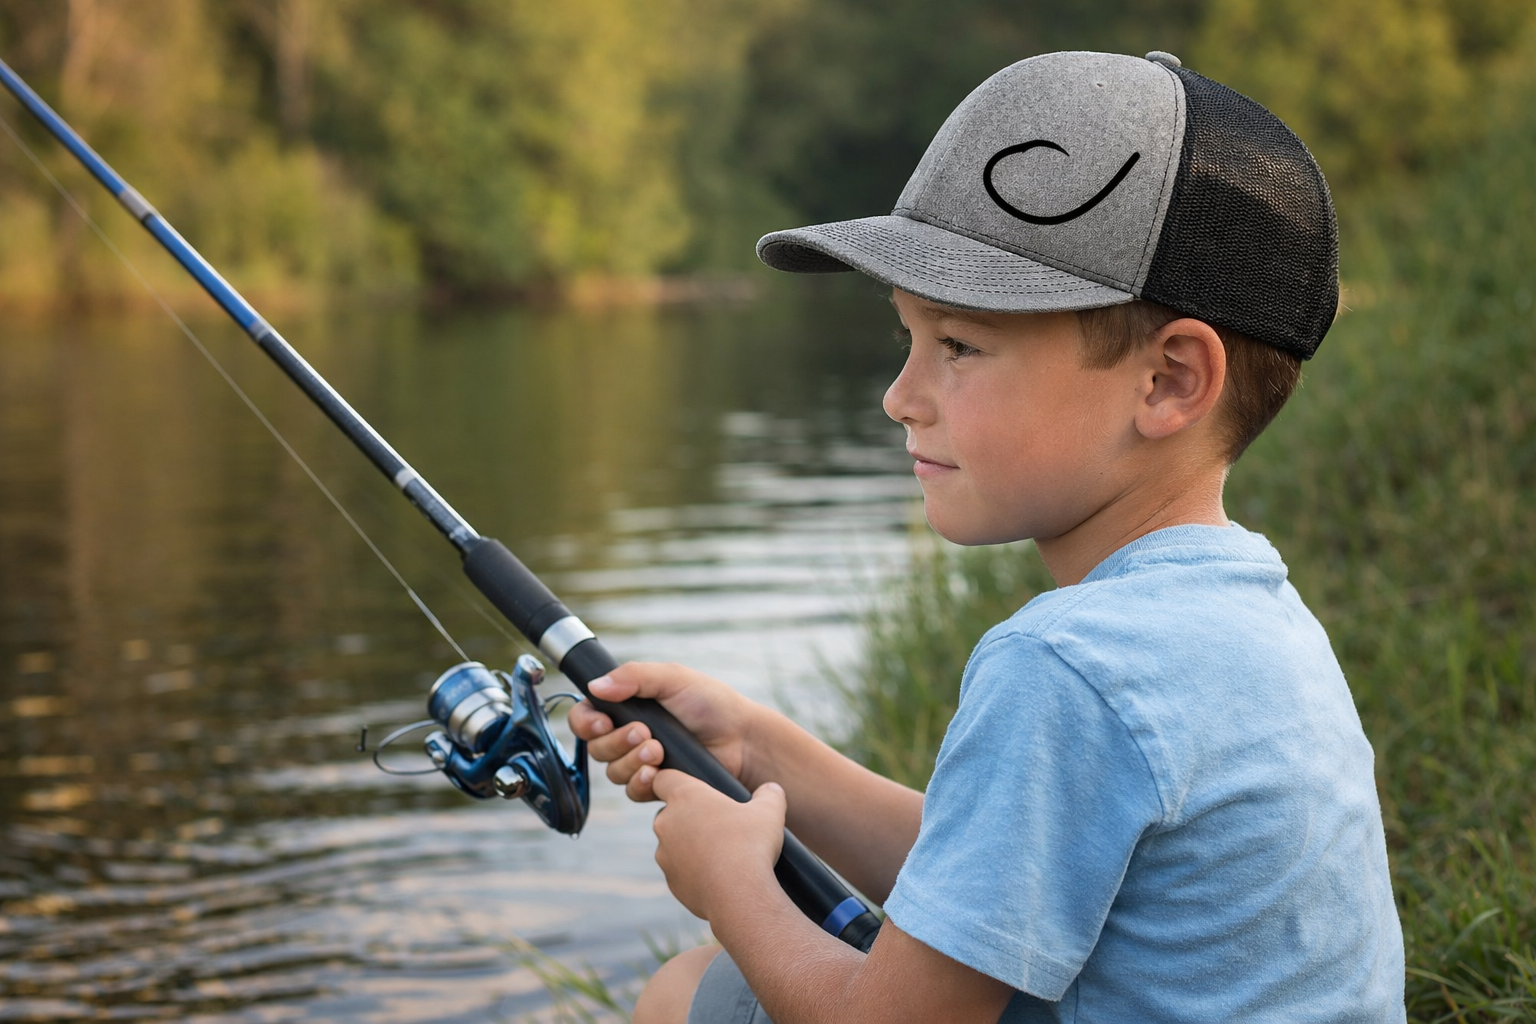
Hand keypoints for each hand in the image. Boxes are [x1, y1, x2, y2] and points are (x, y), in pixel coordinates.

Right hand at [569, 662, 757, 800]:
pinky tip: (658, 773)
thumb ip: (634, 677)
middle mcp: (630, 735)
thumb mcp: (673, 678)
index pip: (587, 716)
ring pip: (613, 772)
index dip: (585, 722)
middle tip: (644, 734)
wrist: (743, 741)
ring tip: (658, 751)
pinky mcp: (657, 786)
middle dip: (616, 742)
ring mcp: (643, 762)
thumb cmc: (712, 704)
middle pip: (596, 748)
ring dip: (631, 761)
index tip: (602, 722)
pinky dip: (641, 782)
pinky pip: (632, 791)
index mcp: (629, 707)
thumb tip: (595, 685)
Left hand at [651, 770, 785, 921]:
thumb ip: (769, 794)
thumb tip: (771, 789)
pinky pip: (680, 870)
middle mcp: (667, 823)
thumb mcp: (770, 811)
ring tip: (722, 853)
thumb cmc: (751, 845)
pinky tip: (719, 876)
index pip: (663, 778)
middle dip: (688, 815)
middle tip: (718, 823)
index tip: (691, 788)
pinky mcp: (671, 881)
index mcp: (685, 797)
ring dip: (690, 845)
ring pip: (672, 843)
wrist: (739, 896)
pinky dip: (694, 871)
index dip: (673, 779)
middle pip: (669, 812)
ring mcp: (665, 854)